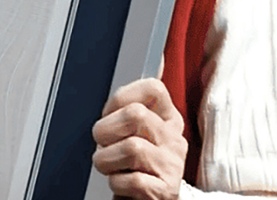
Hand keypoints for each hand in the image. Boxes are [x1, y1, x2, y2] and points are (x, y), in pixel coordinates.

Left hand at [91, 77, 187, 199]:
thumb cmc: (134, 168)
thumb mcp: (135, 134)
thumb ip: (125, 114)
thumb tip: (114, 100)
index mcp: (168, 119)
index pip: (154, 88)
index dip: (122, 97)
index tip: (110, 113)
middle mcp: (173, 139)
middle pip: (136, 114)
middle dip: (106, 130)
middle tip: (103, 144)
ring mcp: (172, 165)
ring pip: (132, 148)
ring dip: (106, 160)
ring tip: (110, 166)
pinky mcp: (165, 191)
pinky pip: (133, 180)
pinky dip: (116, 183)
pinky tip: (121, 183)